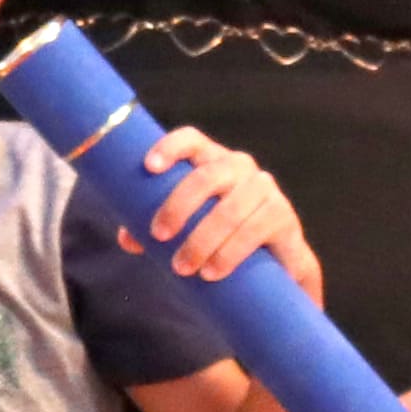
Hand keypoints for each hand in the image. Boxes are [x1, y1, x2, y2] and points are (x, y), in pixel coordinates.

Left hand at [127, 125, 319, 300]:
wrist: (273, 268)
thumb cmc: (219, 239)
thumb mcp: (187, 230)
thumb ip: (155, 230)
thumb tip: (128, 238)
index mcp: (211, 161)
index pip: (191, 140)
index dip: (170, 147)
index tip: (149, 167)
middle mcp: (240, 167)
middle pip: (207, 176)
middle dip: (178, 206)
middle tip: (158, 236)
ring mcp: (265, 189)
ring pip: (229, 210)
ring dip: (201, 240)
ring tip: (182, 268)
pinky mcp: (283, 217)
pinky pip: (255, 231)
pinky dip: (229, 253)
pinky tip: (212, 271)